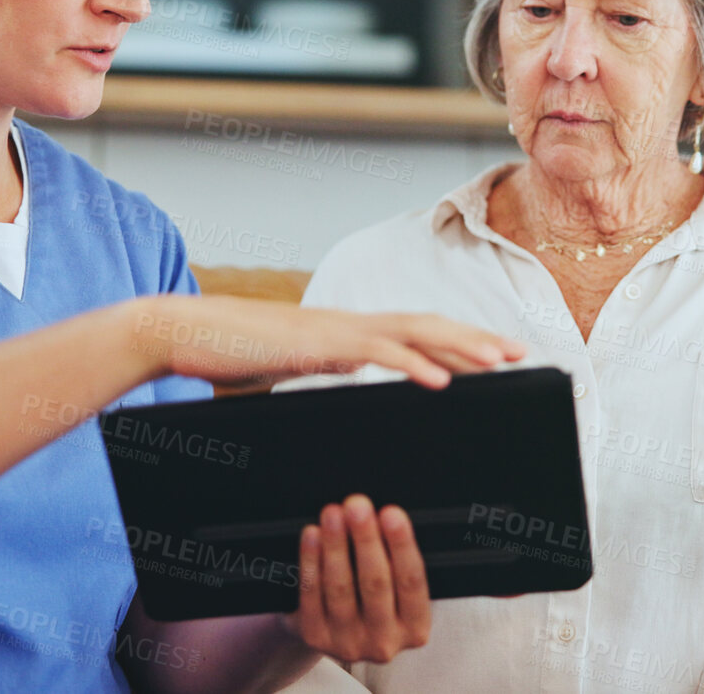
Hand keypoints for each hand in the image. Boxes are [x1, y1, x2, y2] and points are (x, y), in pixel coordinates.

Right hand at [129, 294, 524, 388]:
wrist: (184, 333)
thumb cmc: (227, 352)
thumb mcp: (288, 366)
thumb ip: (323, 366)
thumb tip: (347, 371)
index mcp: (344, 333)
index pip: (413, 333)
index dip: (457, 341)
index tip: (493, 355)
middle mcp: (348, 325)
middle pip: (427, 326)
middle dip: (476, 340)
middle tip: (519, 354)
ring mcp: (334, 331)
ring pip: (413, 332)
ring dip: (461, 345)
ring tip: (499, 360)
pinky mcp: (317, 344)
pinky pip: (375, 352)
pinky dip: (413, 363)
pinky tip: (441, 379)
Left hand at [283, 494, 430, 664]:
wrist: (335, 635)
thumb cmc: (373, 601)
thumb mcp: (397, 592)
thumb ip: (396, 561)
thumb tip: (381, 514)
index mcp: (415, 628)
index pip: (411, 582)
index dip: (402, 546)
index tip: (391, 513)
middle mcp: (384, 642)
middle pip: (375, 583)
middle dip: (366, 538)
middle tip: (357, 505)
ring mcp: (348, 642)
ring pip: (340, 587)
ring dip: (335, 545)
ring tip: (333, 513)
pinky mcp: (315, 636)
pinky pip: (311, 593)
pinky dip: (311, 560)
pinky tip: (312, 535)